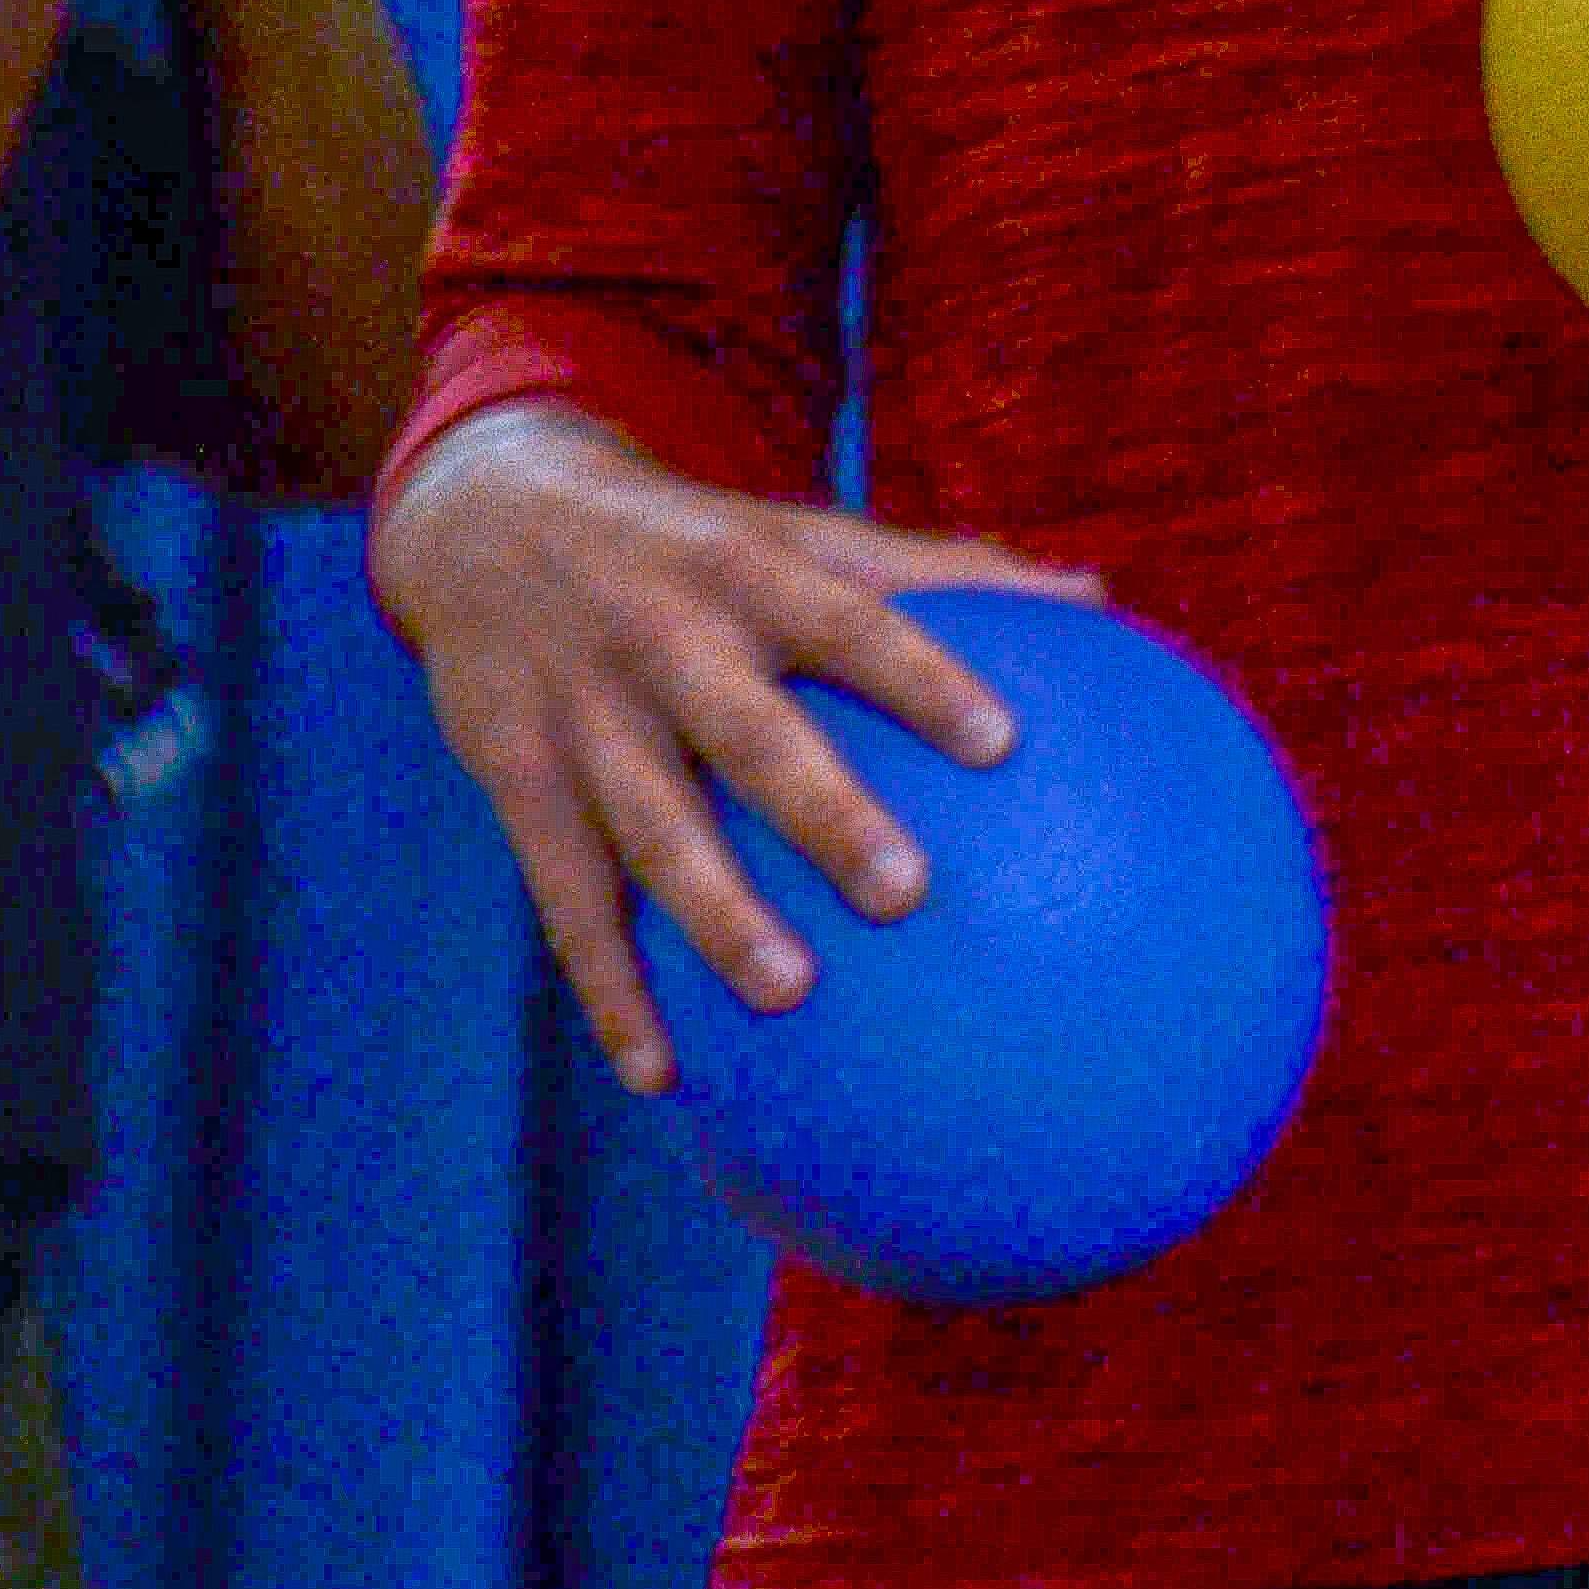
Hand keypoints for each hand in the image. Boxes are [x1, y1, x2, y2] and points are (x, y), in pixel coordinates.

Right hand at [370, 404, 1105, 1094]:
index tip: (1003, 743)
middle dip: (823, 812)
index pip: (849, 619)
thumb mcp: (797, 528)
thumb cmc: (698, 544)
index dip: (923, 676)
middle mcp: (667, 638)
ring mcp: (585, 712)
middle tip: (908, 894)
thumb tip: (1099, 596)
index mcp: (750, 571)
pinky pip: (563, 897)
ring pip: (652, 827)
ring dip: (715, 915)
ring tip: (788, 995)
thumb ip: (937, 569)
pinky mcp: (517, 775)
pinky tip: (660, 1074)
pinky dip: (607, 987)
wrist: (489, 514)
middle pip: (751, 734)